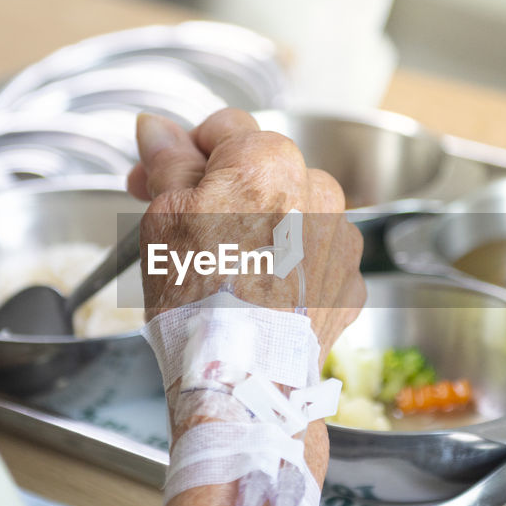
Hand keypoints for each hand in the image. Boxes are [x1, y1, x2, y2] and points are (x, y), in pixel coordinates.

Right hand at [129, 109, 364, 359]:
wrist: (244, 376)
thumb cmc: (200, 299)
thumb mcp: (164, 217)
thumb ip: (168, 164)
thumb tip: (157, 129)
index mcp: (268, 161)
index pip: (224, 128)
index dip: (185, 152)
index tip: (161, 178)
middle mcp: (317, 191)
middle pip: (261, 172)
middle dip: (222, 191)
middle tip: (184, 229)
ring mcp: (340, 240)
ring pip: (292, 215)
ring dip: (261, 229)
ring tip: (225, 273)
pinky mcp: (349, 283)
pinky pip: (314, 260)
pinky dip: (289, 269)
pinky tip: (257, 294)